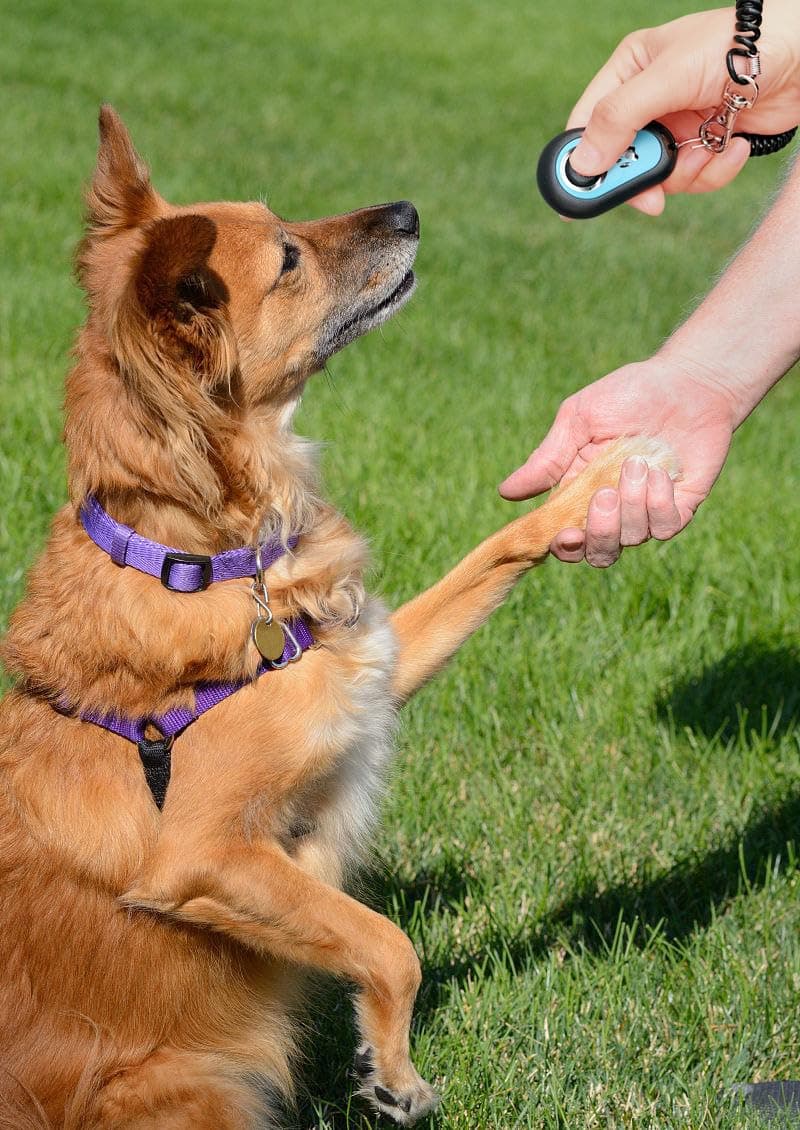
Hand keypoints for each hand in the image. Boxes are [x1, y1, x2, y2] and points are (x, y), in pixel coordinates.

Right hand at [498, 354, 738, 566]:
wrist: (688, 381)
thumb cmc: (629, 394)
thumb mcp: (579, 420)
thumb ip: (548, 459)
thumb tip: (506, 493)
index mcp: (580, 494)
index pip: (566, 538)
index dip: (563, 547)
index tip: (565, 534)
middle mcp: (614, 511)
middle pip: (598, 553)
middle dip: (600, 532)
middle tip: (604, 494)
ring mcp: (648, 512)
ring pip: (631, 539)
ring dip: (632, 505)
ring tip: (637, 463)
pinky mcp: (681, 507)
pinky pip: (665, 527)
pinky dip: (659, 504)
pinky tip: (661, 472)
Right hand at [566, 3, 799, 214]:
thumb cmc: (734, 48)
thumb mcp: (667, 78)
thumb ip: (619, 118)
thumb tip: (583, 164)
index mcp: (629, 72)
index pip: (587, 124)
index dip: (581, 161)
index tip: (580, 197)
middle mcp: (649, 100)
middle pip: (623, 159)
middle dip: (643, 177)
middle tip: (652, 197)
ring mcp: (678, 124)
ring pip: (660, 176)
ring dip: (686, 173)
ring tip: (709, 149)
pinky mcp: (707, 143)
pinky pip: (695, 178)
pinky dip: (714, 170)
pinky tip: (735, 145)